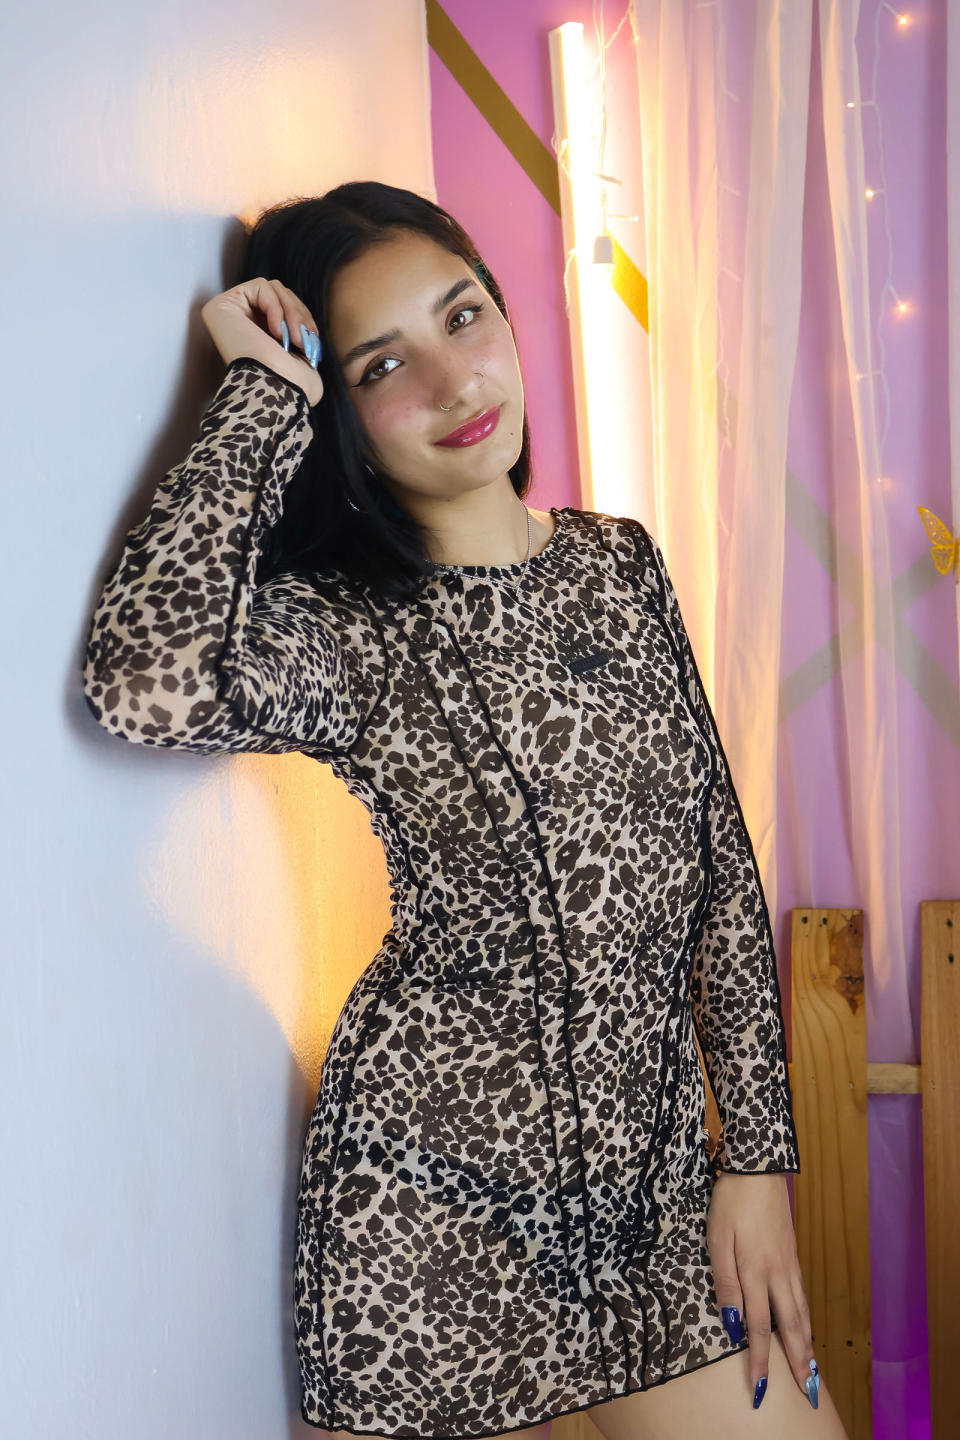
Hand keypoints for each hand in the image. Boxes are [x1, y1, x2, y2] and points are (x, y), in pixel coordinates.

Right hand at [200, 278, 323, 407]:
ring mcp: (227, 314)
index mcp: (255, 334)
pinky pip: (260, 287)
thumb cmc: (291, 381)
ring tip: (292, 338)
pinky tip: (275, 331)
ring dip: (291, 311)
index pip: (284, 306)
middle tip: (302, 340)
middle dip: (299, 314)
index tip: (311, 341)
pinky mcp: (221, 305)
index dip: (303, 317)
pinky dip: (275, 306)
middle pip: (279, 294)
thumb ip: (295, 322)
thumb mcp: (301, 346)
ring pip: (272, 288)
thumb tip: (299, 313)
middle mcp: (239, 323)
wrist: (277, 390)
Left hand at [706, 1173, 819, 1409]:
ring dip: (807, 1344)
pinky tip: (806, 1326)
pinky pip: (802, 1295)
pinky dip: (807, 1319)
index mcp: (755, 1272)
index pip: (758, 1327)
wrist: (758, 1168)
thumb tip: (733, 1322)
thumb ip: (725, 1282)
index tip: (761, 1389)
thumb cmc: (731, 1202)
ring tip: (812, 1369)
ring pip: (801, 1313)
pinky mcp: (792, 1254)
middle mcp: (777, 1274)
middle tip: (807, 1392)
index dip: (759, 1360)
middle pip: (791, 1327)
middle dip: (798, 1362)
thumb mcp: (717, 1239)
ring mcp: (789, 1264)